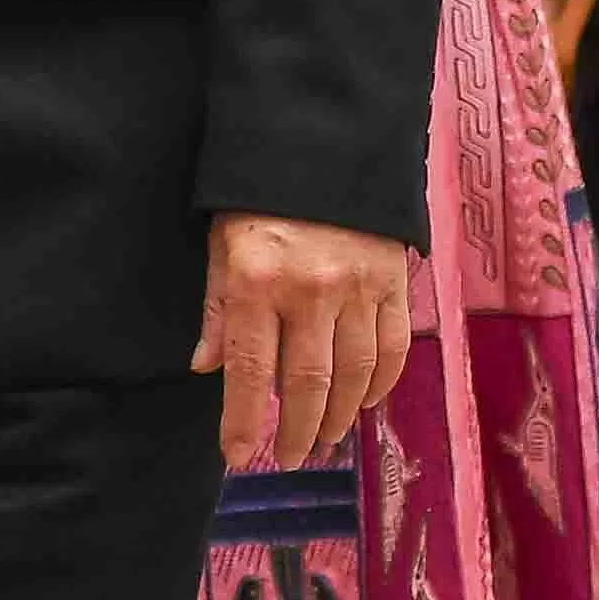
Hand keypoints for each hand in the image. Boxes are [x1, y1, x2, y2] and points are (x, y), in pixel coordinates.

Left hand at [197, 214, 410, 466]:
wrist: (322, 141)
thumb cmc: (257, 196)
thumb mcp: (221, 243)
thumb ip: (217, 308)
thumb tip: (205, 368)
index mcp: (257, 280)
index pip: (251, 371)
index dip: (244, 422)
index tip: (237, 457)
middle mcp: (310, 290)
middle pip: (308, 384)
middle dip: (298, 431)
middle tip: (289, 458)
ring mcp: (358, 287)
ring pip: (354, 374)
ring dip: (339, 416)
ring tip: (324, 438)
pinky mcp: (393, 281)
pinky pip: (392, 348)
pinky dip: (380, 384)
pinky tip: (363, 402)